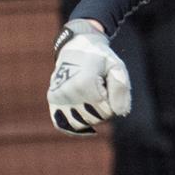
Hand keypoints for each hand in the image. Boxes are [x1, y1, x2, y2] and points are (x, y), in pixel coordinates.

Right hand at [48, 20, 130, 134]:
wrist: (76, 47)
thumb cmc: (100, 58)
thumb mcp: (116, 67)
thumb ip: (121, 88)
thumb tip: (120, 113)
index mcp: (85, 83)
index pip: (108, 111)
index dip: (113, 101)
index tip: (108, 85)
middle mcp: (68, 92)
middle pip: (96, 118)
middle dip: (103, 108)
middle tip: (99, 88)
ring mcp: (57, 97)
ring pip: (82, 123)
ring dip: (90, 115)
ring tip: (90, 96)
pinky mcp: (52, 101)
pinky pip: (63, 125)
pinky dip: (75, 127)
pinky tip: (84, 121)